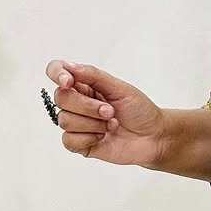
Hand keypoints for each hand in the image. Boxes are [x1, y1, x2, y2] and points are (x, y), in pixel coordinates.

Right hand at [43, 59, 167, 166]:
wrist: (153, 137)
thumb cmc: (139, 110)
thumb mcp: (119, 87)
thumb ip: (93, 75)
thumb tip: (69, 66)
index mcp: (84, 84)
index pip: (56, 71)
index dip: (57, 74)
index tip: (69, 82)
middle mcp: (77, 102)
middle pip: (60, 98)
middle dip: (87, 106)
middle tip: (110, 111)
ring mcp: (78, 124)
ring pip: (64, 120)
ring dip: (92, 123)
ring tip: (111, 124)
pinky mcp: (81, 144)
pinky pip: (68, 140)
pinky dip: (87, 138)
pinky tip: (103, 137)